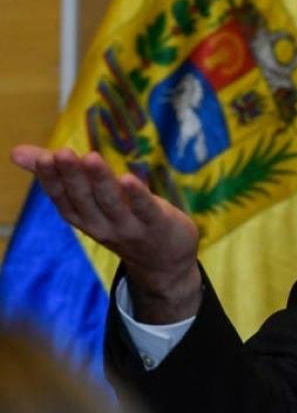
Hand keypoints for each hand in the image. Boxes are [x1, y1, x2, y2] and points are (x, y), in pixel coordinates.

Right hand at [11, 145, 201, 322]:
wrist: (165, 260)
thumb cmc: (122, 219)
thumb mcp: (90, 200)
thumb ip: (60, 174)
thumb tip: (15, 151)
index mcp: (82, 217)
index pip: (62, 198)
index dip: (52, 180)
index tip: (44, 157)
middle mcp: (100, 225)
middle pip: (83, 199)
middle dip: (72, 176)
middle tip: (62, 152)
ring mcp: (128, 227)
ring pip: (111, 202)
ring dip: (100, 180)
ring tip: (91, 157)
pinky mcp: (156, 224)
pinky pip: (145, 209)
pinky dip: (136, 195)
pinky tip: (129, 179)